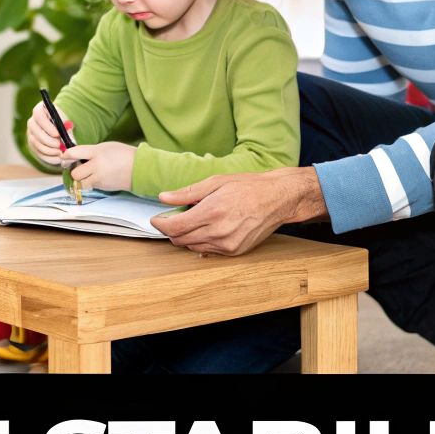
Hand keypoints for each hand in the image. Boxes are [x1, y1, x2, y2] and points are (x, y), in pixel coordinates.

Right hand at [26, 103, 74, 167]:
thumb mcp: (68, 120)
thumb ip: (68, 123)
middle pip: (36, 131)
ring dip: (49, 150)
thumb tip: (68, 129)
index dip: (47, 125)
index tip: (57, 134)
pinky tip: (58, 158)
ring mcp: (31, 134)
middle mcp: (32, 122)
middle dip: (48, 140)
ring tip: (60, 152)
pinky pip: (38, 153)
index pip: (38, 115)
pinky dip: (49, 157)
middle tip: (59, 145)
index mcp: (40, 110)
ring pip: (36, 143)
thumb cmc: (66, 123)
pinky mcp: (33, 146)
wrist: (63, 131)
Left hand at [62, 141, 136, 192]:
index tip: (64, 157)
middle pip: (75, 173)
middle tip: (78, 167)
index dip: (66, 156)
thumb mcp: (106, 146)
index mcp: (97, 152)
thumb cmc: (124, 155)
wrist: (140, 168)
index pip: (74, 153)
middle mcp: (97, 166)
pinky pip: (90, 186)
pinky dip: (91, 183)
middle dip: (75, 171)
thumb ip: (91, 151)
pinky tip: (98, 176)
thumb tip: (75, 156)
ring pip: (81, 183)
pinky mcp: (103, 187)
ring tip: (88, 173)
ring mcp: (100, 178)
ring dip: (82, 179)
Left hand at [149, 166, 326, 255]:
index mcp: (212, 212)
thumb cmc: (248, 186)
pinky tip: (208, 228)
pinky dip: (202, 242)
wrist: (278, 198)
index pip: (175, 227)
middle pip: (181, 240)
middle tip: (174, 217)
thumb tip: (164, 197)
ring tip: (194, 221)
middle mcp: (219, 232)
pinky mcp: (235, 251)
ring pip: (193, 247)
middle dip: (172, 230)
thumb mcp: (216, 182)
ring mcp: (228, 245)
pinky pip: (208, 251)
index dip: (161, 224)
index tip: (157, 219)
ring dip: (187, 237)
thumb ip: (188, 193)